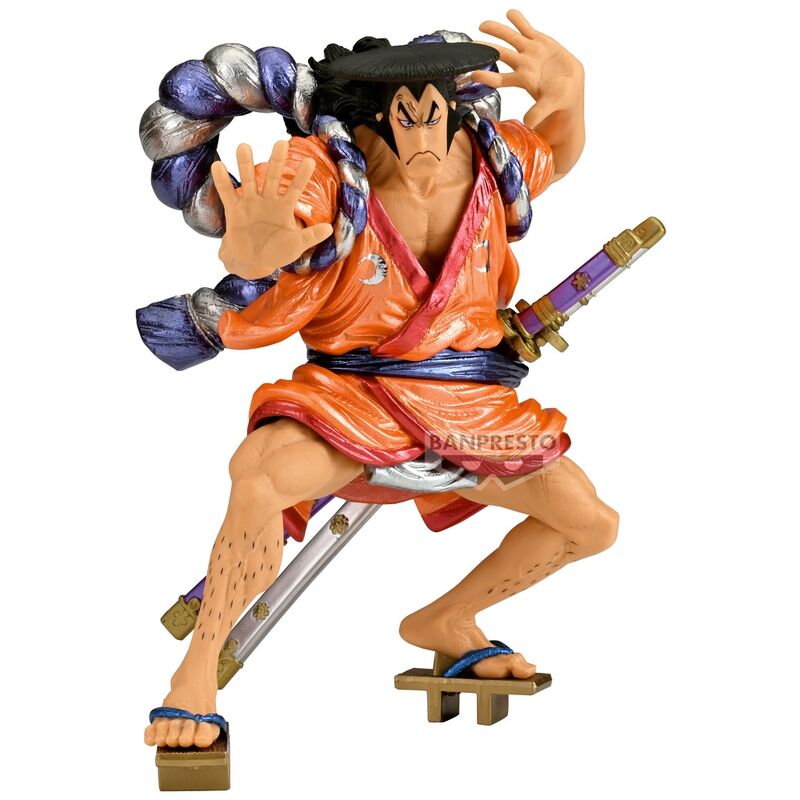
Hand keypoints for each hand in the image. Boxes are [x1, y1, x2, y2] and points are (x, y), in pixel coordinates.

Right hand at [211, 141, 332, 279]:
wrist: (253, 261)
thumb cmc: (276, 252)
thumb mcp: (296, 245)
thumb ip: (310, 236)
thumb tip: (330, 228)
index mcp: (284, 207)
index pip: (295, 189)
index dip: (302, 176)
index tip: (310, 161)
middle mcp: (267, 201)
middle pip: (272, 177)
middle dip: (276, 161)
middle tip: (281, 143)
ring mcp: (250, 203)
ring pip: (248, 180)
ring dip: (245, 164)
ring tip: (244, 146)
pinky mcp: (234, 210)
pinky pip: (227, 194)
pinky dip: (222, 181)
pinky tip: (218, 165)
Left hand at [472, 9, 583, 130]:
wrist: (571, 88)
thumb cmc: (558, 99)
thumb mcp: (549, 105)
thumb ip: (538, 111)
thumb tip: (528, 121)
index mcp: (523, 79)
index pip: (500, 79)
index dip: (487, 76)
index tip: (473, 74)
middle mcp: (523, 64)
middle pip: (501, 54)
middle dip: (486, 49)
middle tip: (472, 44)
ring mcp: (531, 51)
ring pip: (511, 38)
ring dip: (498, 30)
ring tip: (483, 25)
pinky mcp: (540, 41)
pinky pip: (527, 28)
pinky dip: (519, 20)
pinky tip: (510, 13)